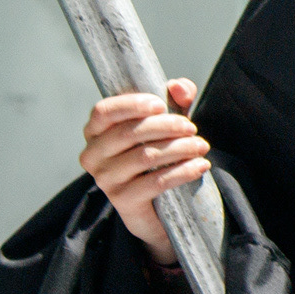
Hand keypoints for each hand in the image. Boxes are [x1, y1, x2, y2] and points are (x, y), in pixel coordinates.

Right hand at [79, 79, 209, 264]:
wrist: (156, 207)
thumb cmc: (157, 153)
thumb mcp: (166, 123)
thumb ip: (175, 100)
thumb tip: (178, 86)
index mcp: (95, 132)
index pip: (104, 111)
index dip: (131, 105)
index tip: (161, 104)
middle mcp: (93, 155)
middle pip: (129, 133)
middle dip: (167, 126)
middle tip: (192, 128)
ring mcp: (105, 180)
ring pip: (145, 156)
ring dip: (180, 148)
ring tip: (201, 146)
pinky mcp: (122, 201)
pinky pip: (155, 182)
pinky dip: (182, 171)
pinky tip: (200, 165)